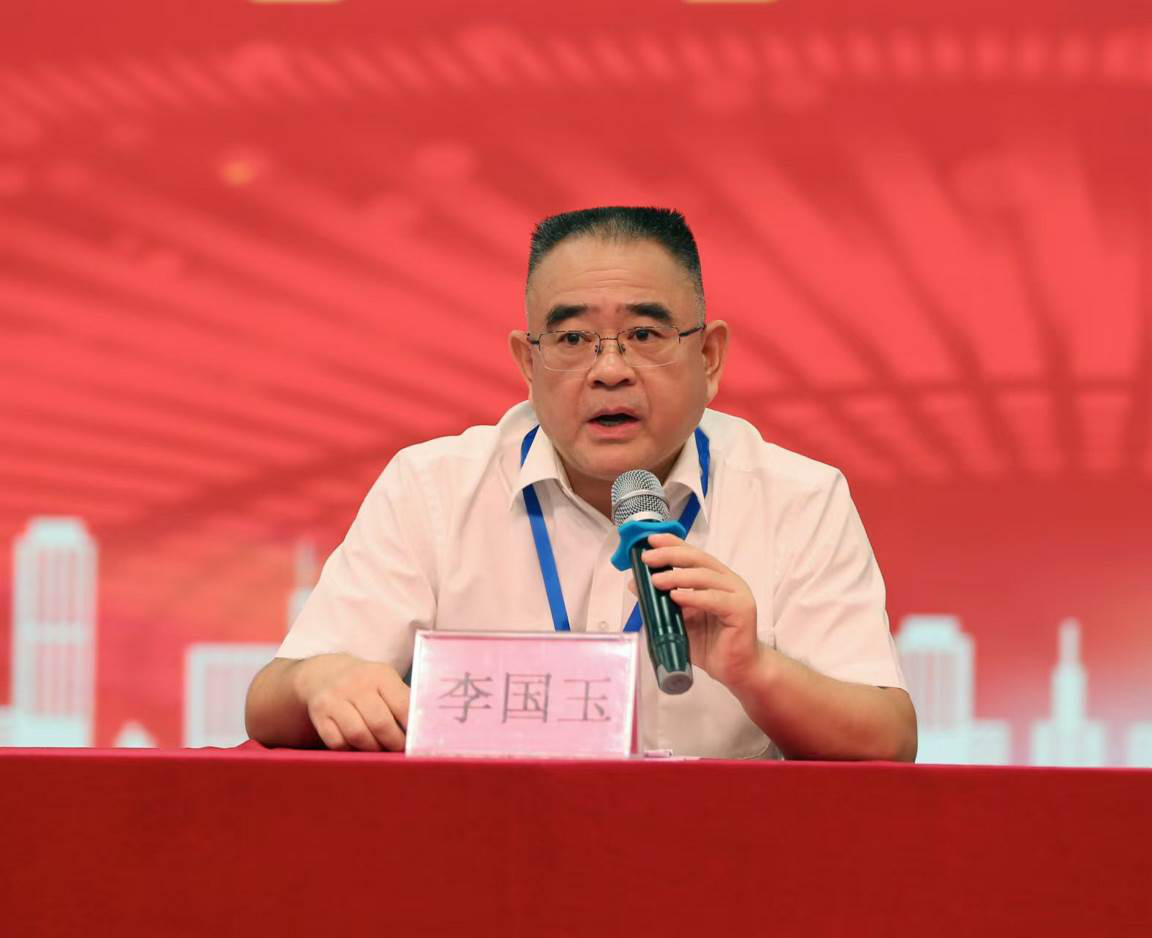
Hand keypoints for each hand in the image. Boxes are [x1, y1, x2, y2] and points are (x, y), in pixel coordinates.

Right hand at [294, 654, 409, 751]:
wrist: (325, 674)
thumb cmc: (366, 684)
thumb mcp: (386, 682)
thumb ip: (403, 701)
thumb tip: (422, 733)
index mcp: (381, 675)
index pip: (403, 706)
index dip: (412, 729)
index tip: (417, 743)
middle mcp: (356, 684)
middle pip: (380, 724)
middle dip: (393, 744)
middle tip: (399, 752)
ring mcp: (335, 698)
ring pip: (358, 735)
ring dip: (372, 749)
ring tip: (380, 751)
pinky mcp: (319, 713)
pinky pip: (337, 742)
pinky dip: (350, 750)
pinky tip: (357, 748)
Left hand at [629, 532, 761, 689]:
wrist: (735, 670)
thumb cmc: (709, 644)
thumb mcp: (678, 620)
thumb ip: (662, 601)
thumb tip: (635, 584)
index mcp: (715, 578)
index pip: (692, 554)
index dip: (672, 543)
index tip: (650, 540)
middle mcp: (728, 581)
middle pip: (698, 560)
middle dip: (671, 556)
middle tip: (648, 559)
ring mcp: (738, 594)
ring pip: (706, 577)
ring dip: (679, 576)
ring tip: (656, 580)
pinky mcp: (742, 611)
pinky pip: (715, 600)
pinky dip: (695, 596)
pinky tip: (676, 596)